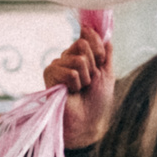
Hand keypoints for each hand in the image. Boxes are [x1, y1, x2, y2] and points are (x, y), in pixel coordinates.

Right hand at [44, 30, 113, 150]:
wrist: (87, 121)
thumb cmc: (97, 101)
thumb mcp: (107, 73)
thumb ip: (106, 53)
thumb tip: (106, 34)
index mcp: (80, 54)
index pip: (87, 34)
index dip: (98, 46)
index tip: (100, 61)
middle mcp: (67, 56)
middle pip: (83, 44)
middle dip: (93, 65)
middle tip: (88, 81)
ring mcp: (57, 64)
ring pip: (78, 59)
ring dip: (85, 78)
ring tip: (79, 89)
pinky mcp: (49, 74)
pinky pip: (70, 72)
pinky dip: (75, 85)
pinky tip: (70, 92)